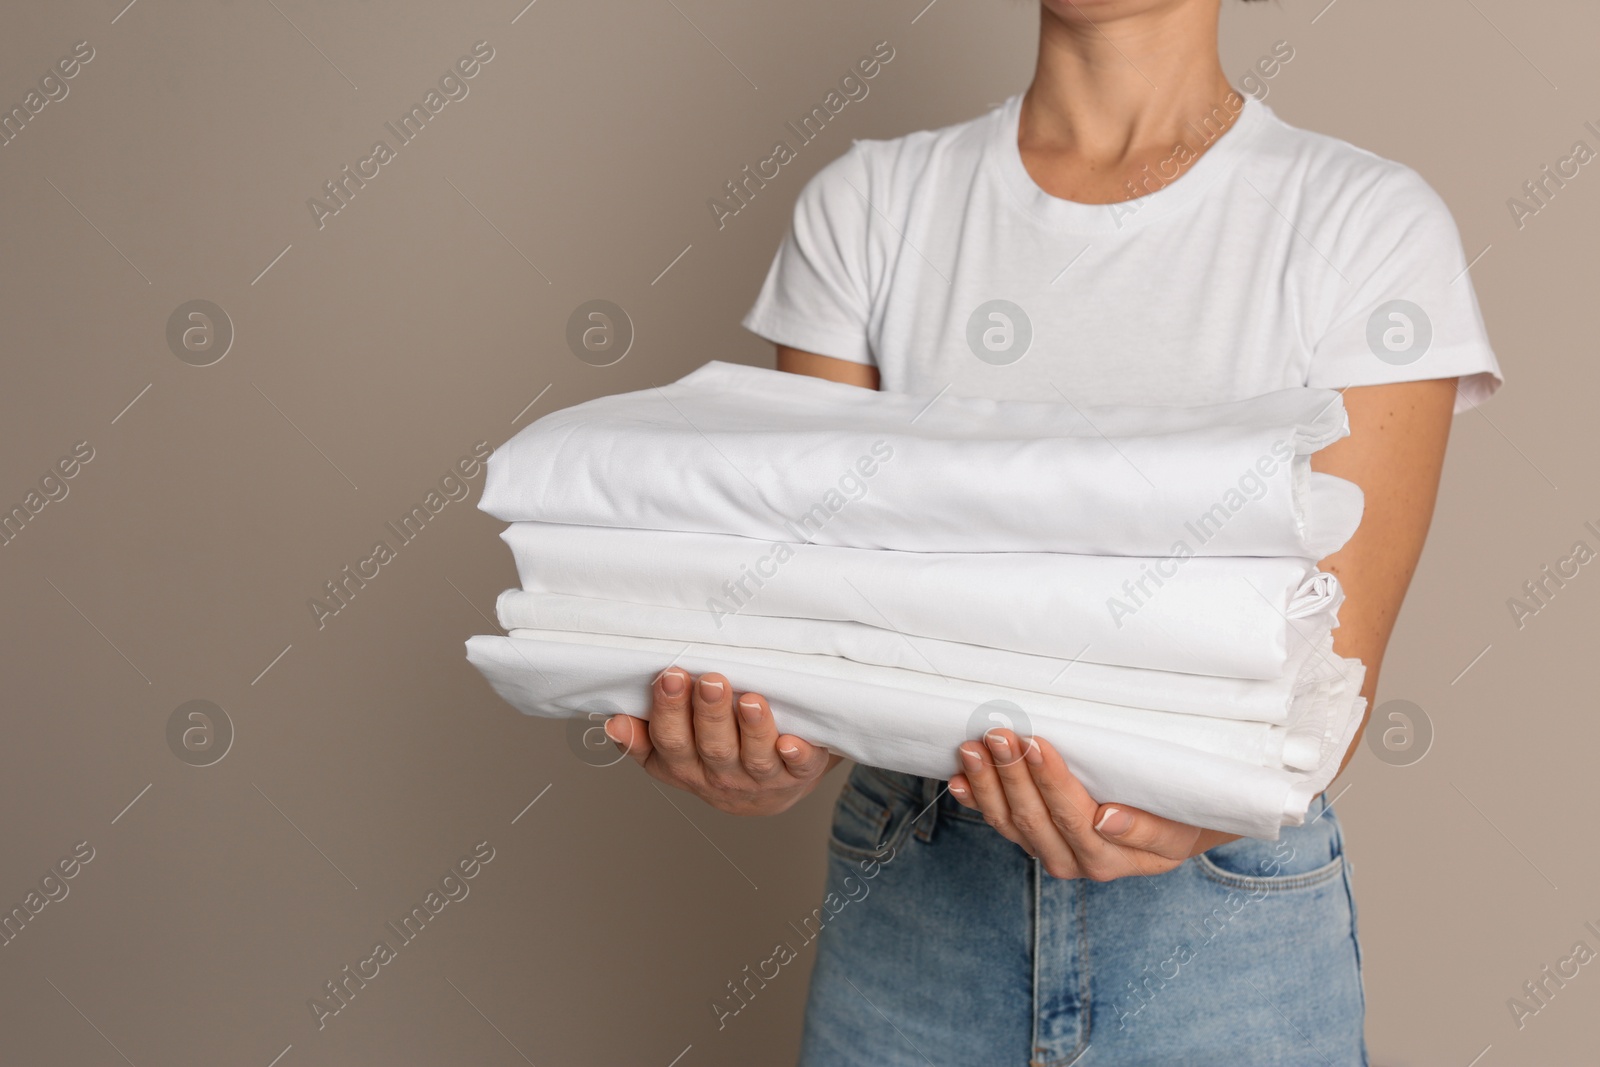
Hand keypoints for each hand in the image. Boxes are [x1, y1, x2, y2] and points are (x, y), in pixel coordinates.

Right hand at [603, 666, 841, 815]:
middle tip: (710, 680)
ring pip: (755, 755)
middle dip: (710, 714)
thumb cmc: (717, 756)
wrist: (772, 789)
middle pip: (713, 747)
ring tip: (750, 700)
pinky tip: (792, 743)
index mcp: (687, 767)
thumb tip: (613, 723)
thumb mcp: (674, 755)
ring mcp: (762, 777)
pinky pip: (799, 768)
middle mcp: (722, 776)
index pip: (671, 741)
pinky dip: (797, 756)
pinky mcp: (799, 774)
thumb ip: (643, 740)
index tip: (670, 675)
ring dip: (752, 728)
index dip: (669, 711)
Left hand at [949, 728, 1235, 880]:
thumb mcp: (1177, 828)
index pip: (1073, 818)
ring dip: (987, 783)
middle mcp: (1073, 861)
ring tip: (973, 748)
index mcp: (1109, 858)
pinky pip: (997, 821)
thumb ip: (1147, 829)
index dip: (1051, 782)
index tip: (1037, 745)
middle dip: (1012, 774)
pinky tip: (958, 779)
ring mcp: (1047, 851)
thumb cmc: (1177, 819)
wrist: (1170, 828)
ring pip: (1009, 821)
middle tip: (1000, 735)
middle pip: (1033, 818)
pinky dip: (976, 799)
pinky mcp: (1029, 839)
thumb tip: (1108, 821)